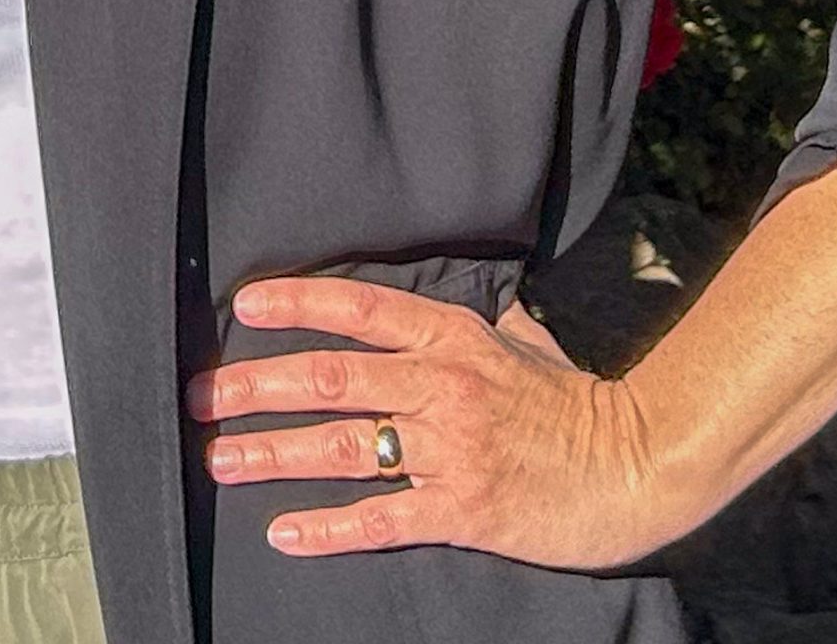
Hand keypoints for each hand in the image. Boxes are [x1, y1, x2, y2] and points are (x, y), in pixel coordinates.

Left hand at [184, 275, 690, 569]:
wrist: (637, 464)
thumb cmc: (574, 401)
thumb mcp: (520, 341)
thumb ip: (469, 325)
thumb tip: (438, 305)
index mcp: (451, 337)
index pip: (357, 309)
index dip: (295, 303)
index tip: (241, 305)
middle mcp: (441, 386)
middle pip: (329, 379)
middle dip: (255, 385)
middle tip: (200, 396)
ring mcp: (450, 449)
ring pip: (342, 446)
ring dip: (273, 452)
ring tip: (221, 457)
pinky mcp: (463, 510)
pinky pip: (381, 517)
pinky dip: (328, 527)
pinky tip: (284, 532)